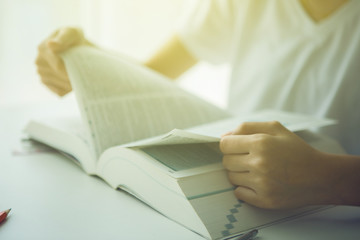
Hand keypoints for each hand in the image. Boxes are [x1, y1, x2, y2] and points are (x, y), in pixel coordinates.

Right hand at [35, 27, 92, 95]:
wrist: (79, 50)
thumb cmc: (76, 39)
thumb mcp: (73, 33)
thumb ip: (64, 39)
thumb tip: (51, 45)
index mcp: (42, 48)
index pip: (58, 66)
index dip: (72, 70)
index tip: (83, 71)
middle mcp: (39, 62)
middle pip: (60, 77)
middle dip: (74, 76)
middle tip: (85, 73)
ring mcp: (41, 74)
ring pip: (61, 85)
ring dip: (73, 83)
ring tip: (81, 75)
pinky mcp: (47, 84)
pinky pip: (60, 92)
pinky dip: (70, 89)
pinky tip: (75, 81)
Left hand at [220, 121, 334, 208]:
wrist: (320, 177)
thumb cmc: (297, 150)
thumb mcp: (275, 129)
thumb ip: (247, 127)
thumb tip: (224, 136)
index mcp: (261, 142)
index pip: (224, 144)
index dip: (229, 145)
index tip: (238, 147)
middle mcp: (259, 163)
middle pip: (226, 161)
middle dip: (235, 158)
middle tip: (251, 159)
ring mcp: (261, 183)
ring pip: (231, 177)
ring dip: (240, 173)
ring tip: (257, 171)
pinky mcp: (264, 200)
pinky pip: (238, 193)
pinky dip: (244, 188)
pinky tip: (258, 183)